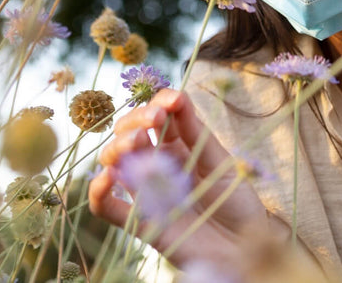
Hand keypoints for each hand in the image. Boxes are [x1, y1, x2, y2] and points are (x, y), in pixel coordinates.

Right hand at [88, 89, 282, 267]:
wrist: (242, 245)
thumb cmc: (235, 199)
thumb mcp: (220, 160)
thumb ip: (195, 132)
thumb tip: (175, 95)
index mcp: (177, 144)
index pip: (155, 114)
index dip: (157, 103)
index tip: (170, 102)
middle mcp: (156, 163)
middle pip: (128, 133)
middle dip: (135, 120)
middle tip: (153, 119)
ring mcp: (145, 190)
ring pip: (113, 162)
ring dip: (117, 147)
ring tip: (136, 142)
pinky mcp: (138, 221)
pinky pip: (106, 206)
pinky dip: (98, 191)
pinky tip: (108, 178)